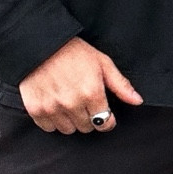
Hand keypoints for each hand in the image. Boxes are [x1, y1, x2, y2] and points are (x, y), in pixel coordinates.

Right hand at [19, 37, 142, 134]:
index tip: (104, 114)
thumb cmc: (72, 51)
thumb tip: (137, 101)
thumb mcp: (102, 63)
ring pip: (68, 130)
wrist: (40, 43)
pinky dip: (52, 120)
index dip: (107, 119)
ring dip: (71, 120)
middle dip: (89, 118)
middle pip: (87, 127)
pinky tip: (54, 105)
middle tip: (84, 103)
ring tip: (69, 103)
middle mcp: (72, 103)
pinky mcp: (35, 109)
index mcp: (91, 93)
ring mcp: (52, 107)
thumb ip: (120, 85)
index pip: (105, 123)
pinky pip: (48, 127)